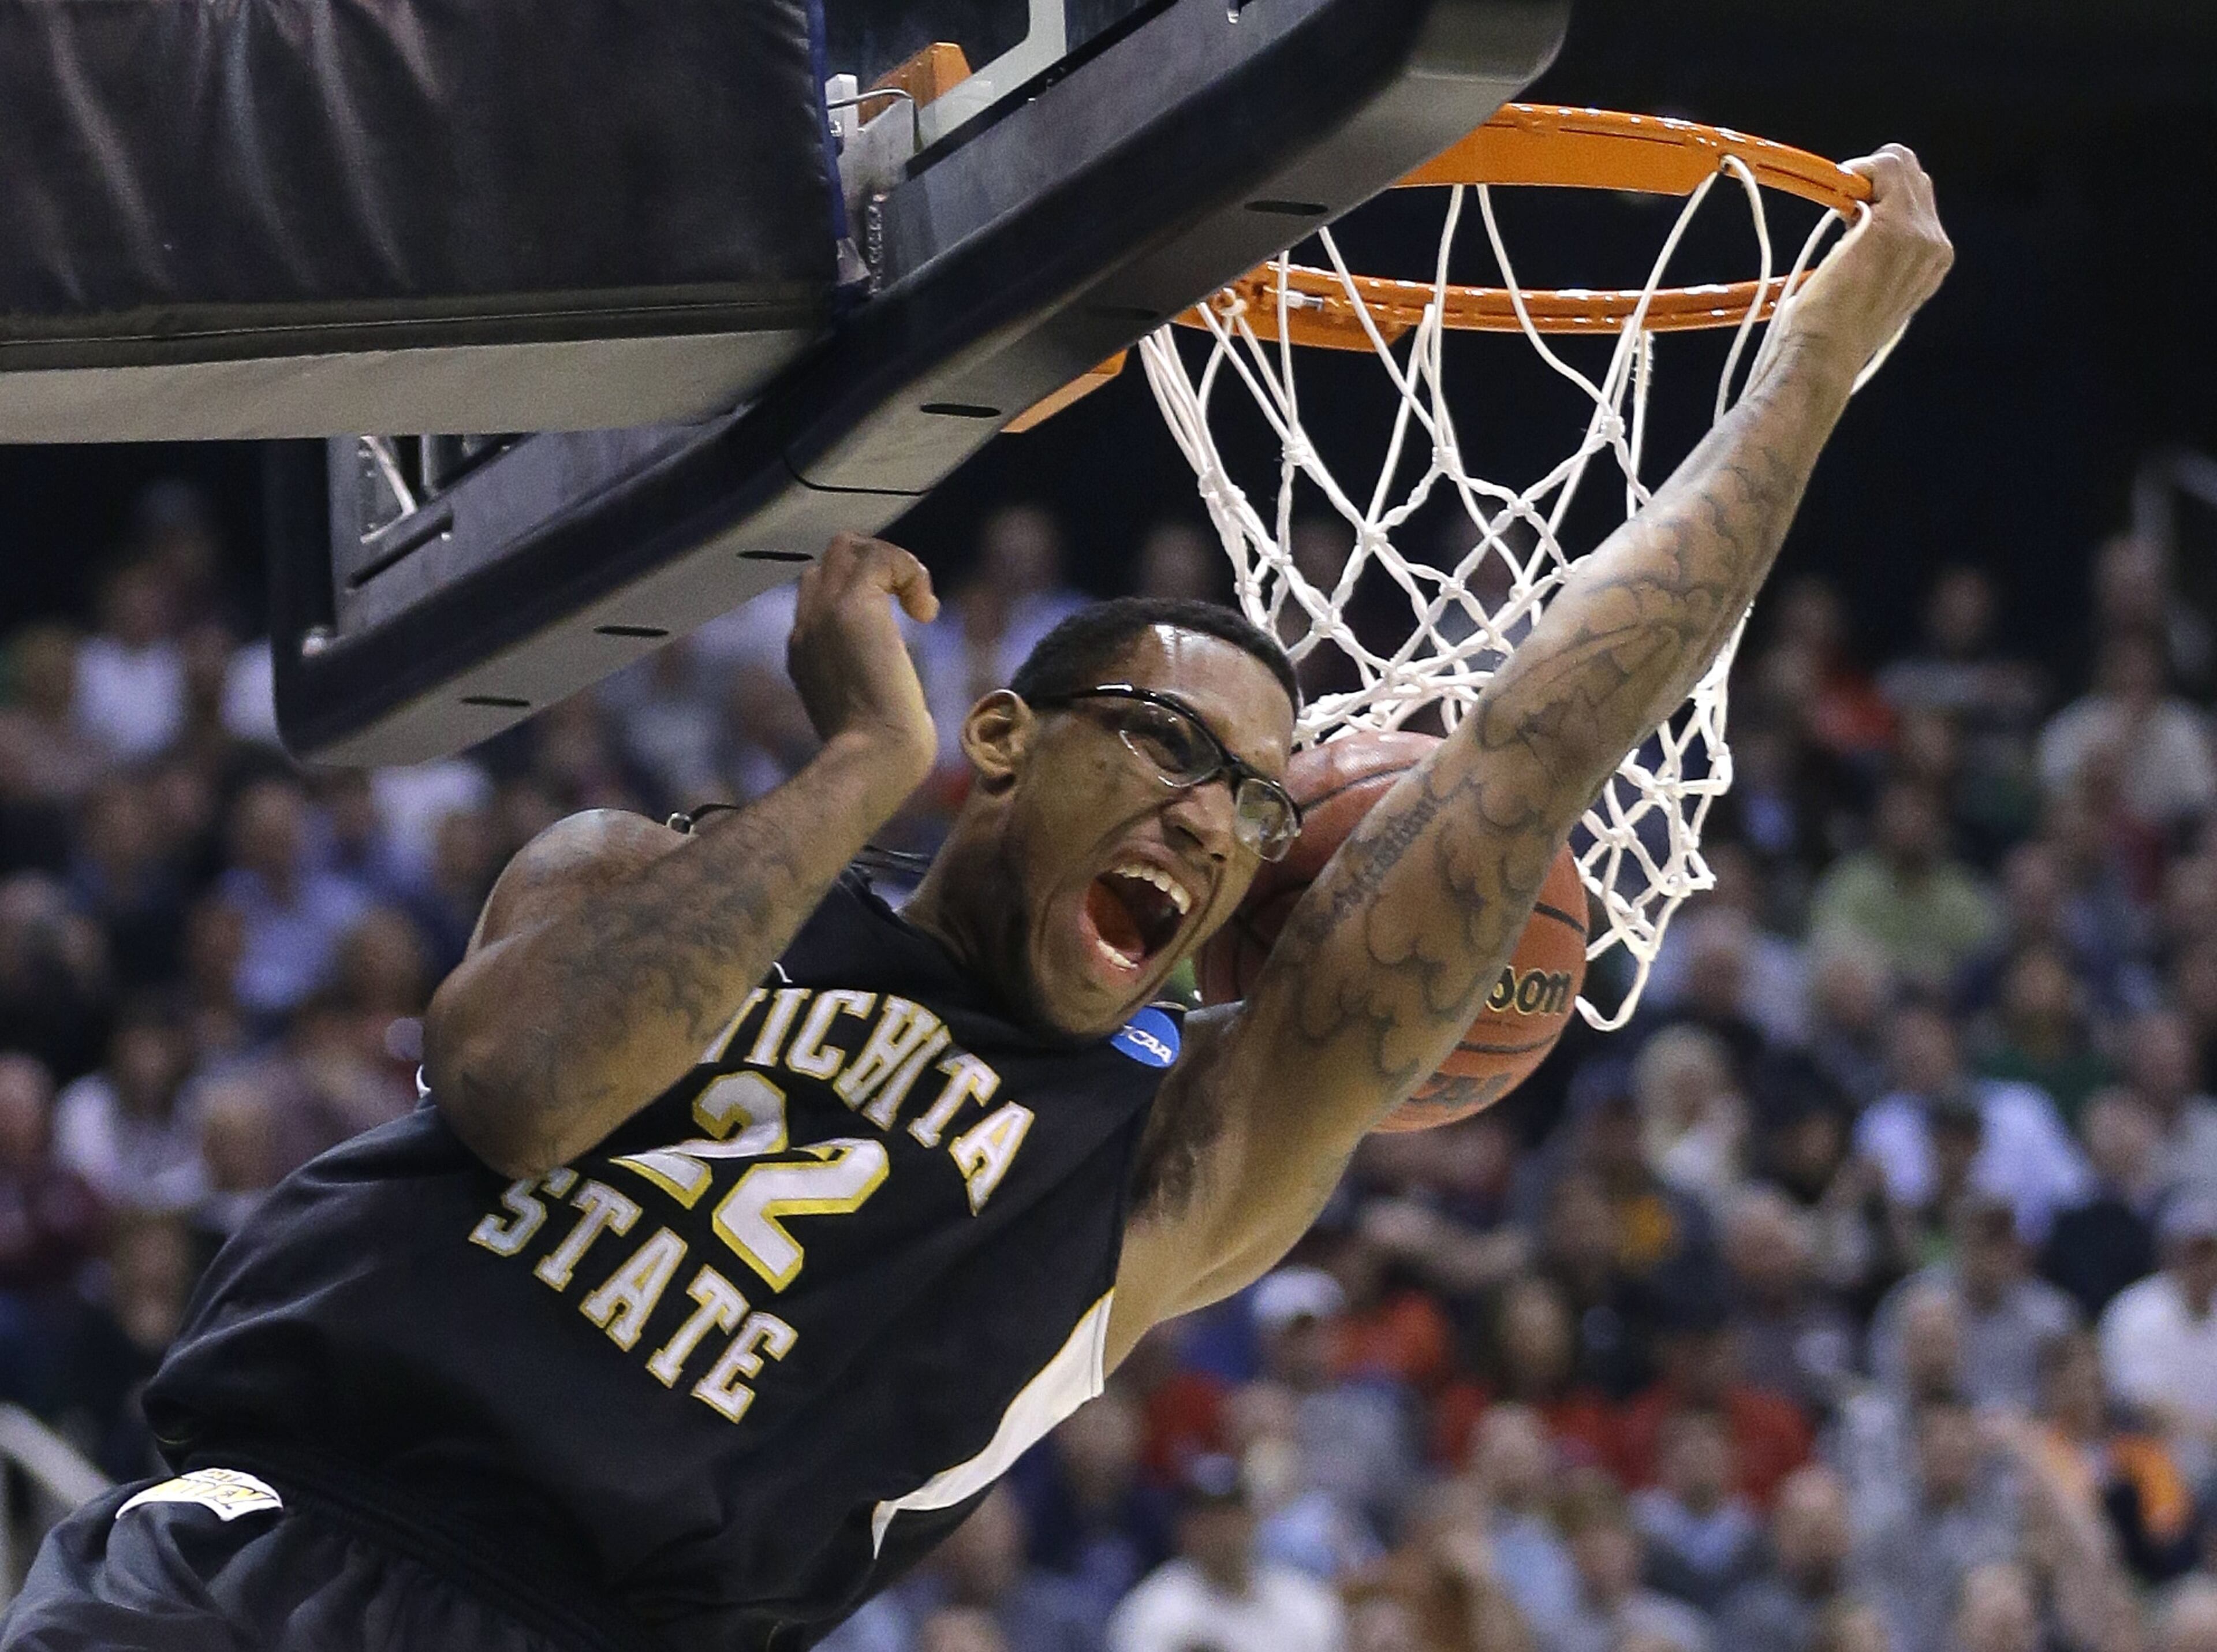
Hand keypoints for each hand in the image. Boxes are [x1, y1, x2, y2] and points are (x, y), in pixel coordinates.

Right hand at [786, 533, 939, 781]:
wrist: (872, 761)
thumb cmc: (882, 753)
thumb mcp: (867, 707)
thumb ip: (869, 675)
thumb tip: (893, 665)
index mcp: (805, 650)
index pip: (821, 589)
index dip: (863, 590)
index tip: (899, 623)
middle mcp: (807, 627)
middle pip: (831, 560)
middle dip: (877, 568)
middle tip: (910, 606)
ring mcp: (824, 614)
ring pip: (849, 547)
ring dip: (894, 565)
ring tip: (919, 606)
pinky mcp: (853, 609)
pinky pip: (880, 557)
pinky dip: (911, 572)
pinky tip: (926, 613)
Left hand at [1779, 143, 1953, 375]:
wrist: (1826, 355)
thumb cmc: (1833, 333)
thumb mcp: (1871, 293)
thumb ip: (1882, 259)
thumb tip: (1859, 229)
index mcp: (1933, 262)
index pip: (1918, 200)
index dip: (1881, 196)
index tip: (1848, 213)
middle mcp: (1935, 244)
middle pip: (1914, 176)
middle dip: (1875, 182)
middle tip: (1841, 211)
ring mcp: (1920, 232)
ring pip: (1900, 164)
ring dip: (1865, 178)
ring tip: (1841, 214)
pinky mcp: (1895, 224)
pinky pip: (1885, 166)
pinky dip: (1857, 171)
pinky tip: (1839, 197)